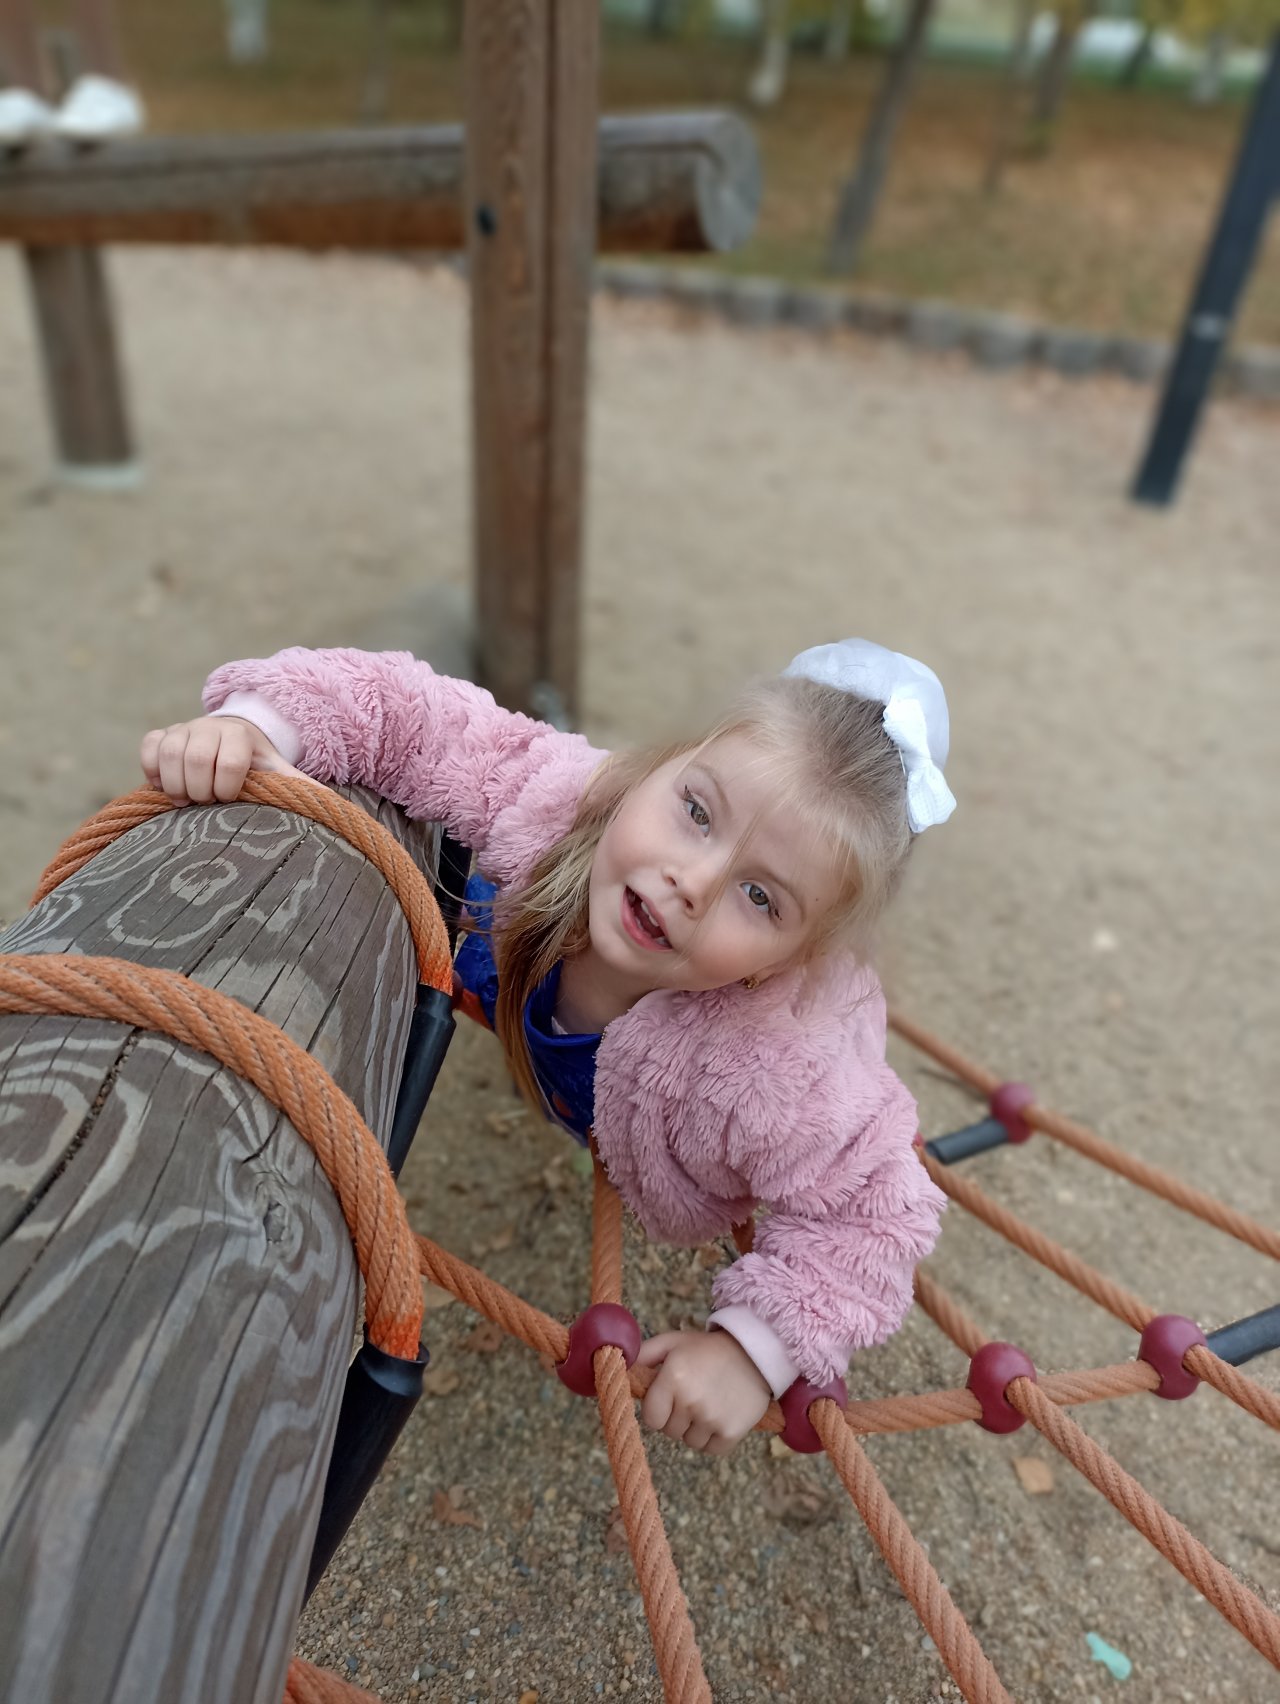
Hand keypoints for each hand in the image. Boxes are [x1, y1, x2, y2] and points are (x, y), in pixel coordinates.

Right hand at [140, 715, 303, 805]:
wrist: (233, 741)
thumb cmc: (257, 766)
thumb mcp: (279, 774)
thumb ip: (301, 789)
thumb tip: (335, 809)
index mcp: (240, 735)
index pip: (229, 762)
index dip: (227, 788)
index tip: (230, 799)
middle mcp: (209, 726)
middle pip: (194, 758)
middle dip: (200, 790)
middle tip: (208, 804)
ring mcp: (182, 729)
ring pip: (168, 753)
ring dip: (175, 784)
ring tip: (188, 800)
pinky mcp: (160, 734)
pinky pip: (148, 748)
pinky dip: (153, 770)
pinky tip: (167, 786)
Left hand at [635, 1328, 771, 1455]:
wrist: (755, 1353)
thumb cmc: (707, 1349)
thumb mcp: (673, 1342)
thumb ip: (642, 1354)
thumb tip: (616, 1368)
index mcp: (672, 1378)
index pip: (651, 1418)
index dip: (659, 1410)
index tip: (669, 1398)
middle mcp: (690, 1401)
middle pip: (670, 1431)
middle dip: (677, 1417)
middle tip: (694, 1395)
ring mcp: (711, 1419)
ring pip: (690, 1442)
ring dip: (696, 1428)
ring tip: (709, 1402)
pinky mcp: (731, 1432)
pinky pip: (711, 1450)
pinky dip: (715, 1438)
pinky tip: (721, 1414)